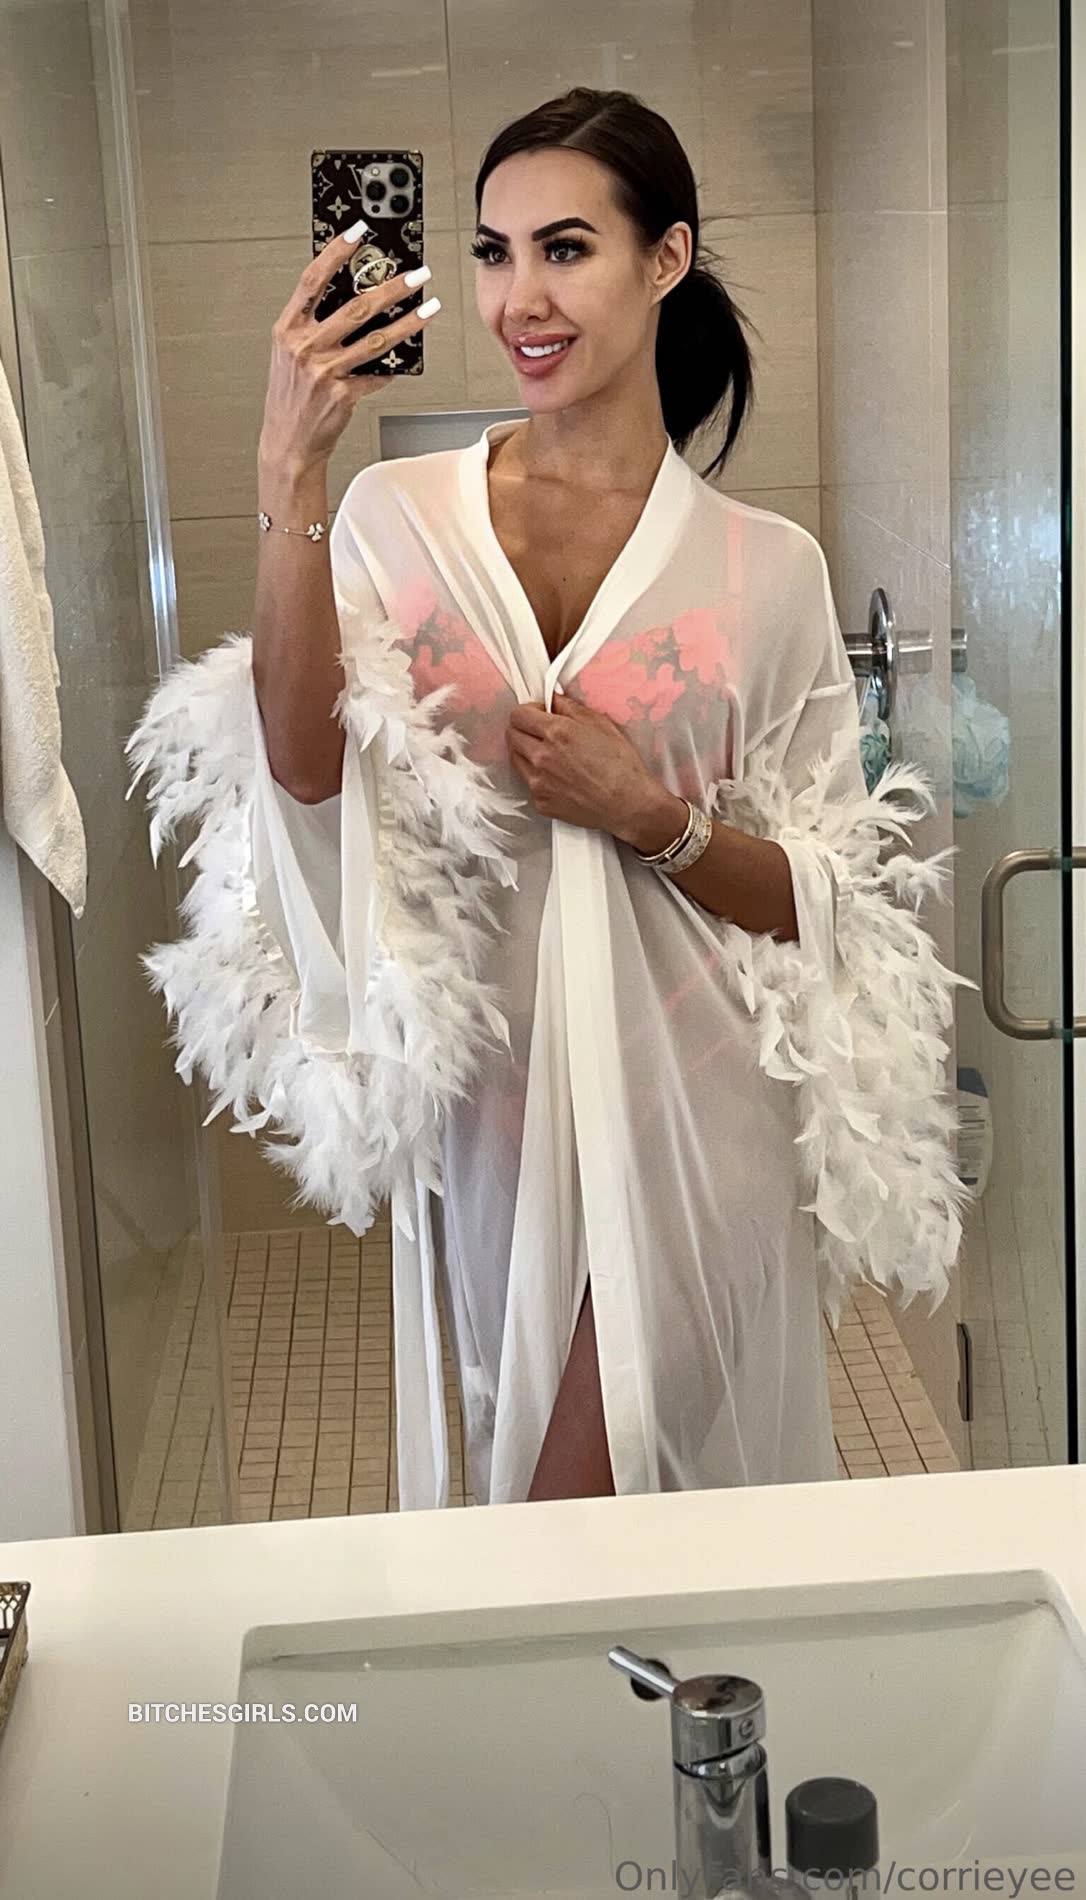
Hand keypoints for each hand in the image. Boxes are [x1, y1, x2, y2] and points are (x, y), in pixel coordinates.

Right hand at [259, 229, 439, 475]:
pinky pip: (378, 374)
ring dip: (408, 322)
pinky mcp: (343, 395)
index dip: (336, 252)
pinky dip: (394, 365)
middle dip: (392, 287)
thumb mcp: (290, 353)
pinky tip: (410, 353)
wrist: (288, 442)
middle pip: (356, 307)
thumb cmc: (290, 396)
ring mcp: (325, 371)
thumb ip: (314, 325)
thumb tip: (353, 297)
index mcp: (288, 329)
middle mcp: (305, 347)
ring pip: (376, 339)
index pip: (313, 280)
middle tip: (416, 275)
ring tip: (429, 308)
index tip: (359, 232)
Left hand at [505, 693, 667, 841]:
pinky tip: (558, 777)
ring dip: (526, 752)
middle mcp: (541, 757)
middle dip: (524, 730)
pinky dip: (538, 777)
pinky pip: (528, 783)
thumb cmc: (621, 765)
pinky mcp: (540, 802)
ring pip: (515, 759)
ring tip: (550, 755)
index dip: (529, 711)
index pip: (518, 715)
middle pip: (511, 735)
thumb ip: (569, 708)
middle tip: (542, 733)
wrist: (629, 804)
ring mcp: (538, 782)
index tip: (539, 715)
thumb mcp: (600, 724)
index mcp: (556, 733)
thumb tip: (552, 701)